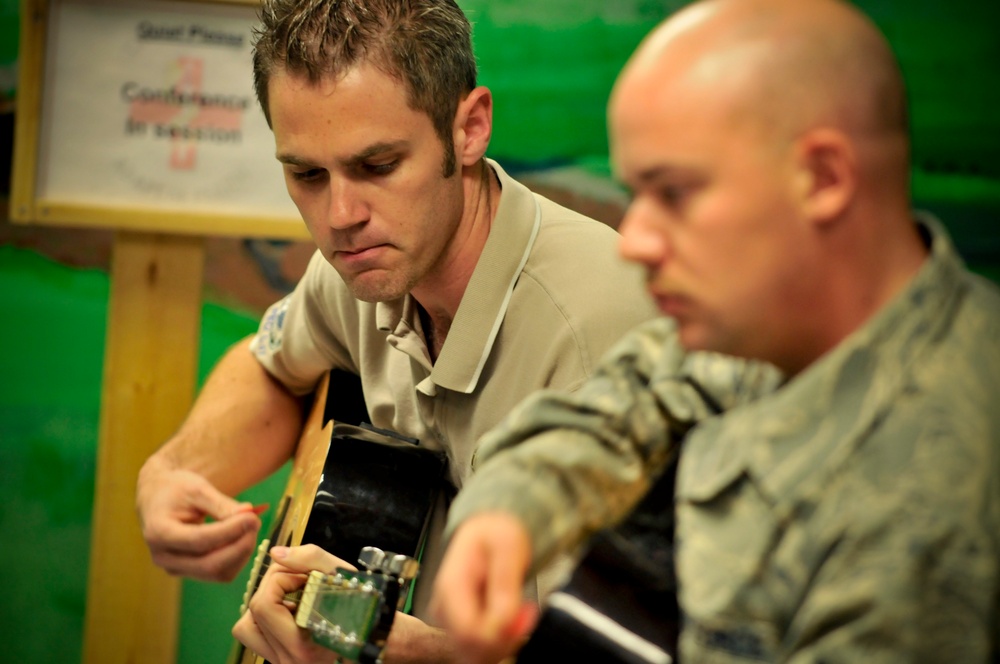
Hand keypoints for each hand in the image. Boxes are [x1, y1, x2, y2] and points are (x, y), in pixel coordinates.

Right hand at [136, 458, 262, 581]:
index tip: (252, 518)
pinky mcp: (188, 571)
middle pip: (209, 565)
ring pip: (218, 573)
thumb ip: (222, 504)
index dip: (230, 531)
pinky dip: (237, 558)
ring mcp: (175, 568)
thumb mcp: (197, 488)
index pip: (199, 540)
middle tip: (256, 522)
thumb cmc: (176, 489)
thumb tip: (249, 514)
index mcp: (159, 532)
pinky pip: (220, 573)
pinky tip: (242, 537)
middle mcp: (164, 557)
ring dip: (241, 553)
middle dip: (240, 547)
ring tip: (250, 527)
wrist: (157, 498)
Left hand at [235, 544, 459, 663]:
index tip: (305, 575)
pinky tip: (292, 609)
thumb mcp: (342, 574)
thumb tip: (277, 554)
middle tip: (298, 581)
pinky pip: (258, 635)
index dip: (281, 578)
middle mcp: (290, 661)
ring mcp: (285, 662)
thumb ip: (307, 558)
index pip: (263, 604)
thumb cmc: (368, 605)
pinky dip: (268, 617)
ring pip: (248, 627)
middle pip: (251, 614)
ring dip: (264, 605)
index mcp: (303, 645)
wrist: (382, 635)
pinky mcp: (283, 658)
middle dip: (271, 587)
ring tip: (292, 596)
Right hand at [429, 512, 538, 663]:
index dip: (500, 633)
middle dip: (505, 637)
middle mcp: (444, 606)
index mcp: (451, 585)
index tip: (526, 612)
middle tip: (527, 612)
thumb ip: (504, 581)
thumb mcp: (507, 544)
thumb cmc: (496, 533)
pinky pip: (481, 650)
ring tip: (522, 611)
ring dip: (505, 639)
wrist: (490, 531)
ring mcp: (450, 620)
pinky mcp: (460, 627)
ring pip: (476, 654)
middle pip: (470, 647)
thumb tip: (503, 618)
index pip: (469, 630)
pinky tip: (513, 618)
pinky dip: (502, 640)